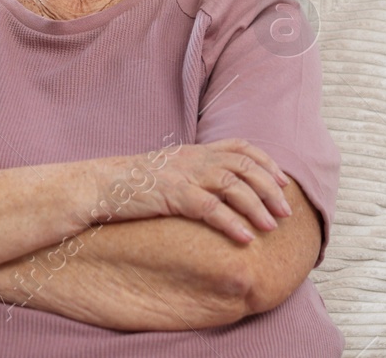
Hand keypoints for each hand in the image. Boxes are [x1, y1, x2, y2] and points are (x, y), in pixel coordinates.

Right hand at [91, 138, 292, 244]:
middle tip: (286, 211)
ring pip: (233, 185)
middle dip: (270, 188)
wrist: (99, 186)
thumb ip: (193, 174)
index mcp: (194, 151)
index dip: (266, 162)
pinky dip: (232, 223)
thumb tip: (218, 192)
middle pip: (244, 166)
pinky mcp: (172, 195)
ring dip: (257, 207)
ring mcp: (183, 175)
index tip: (282, 181)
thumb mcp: (169, 172)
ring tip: (273, 227)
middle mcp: (193, 158)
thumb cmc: (133, 186)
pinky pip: (210, 208)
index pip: (240, 147)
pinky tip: (245, 238)